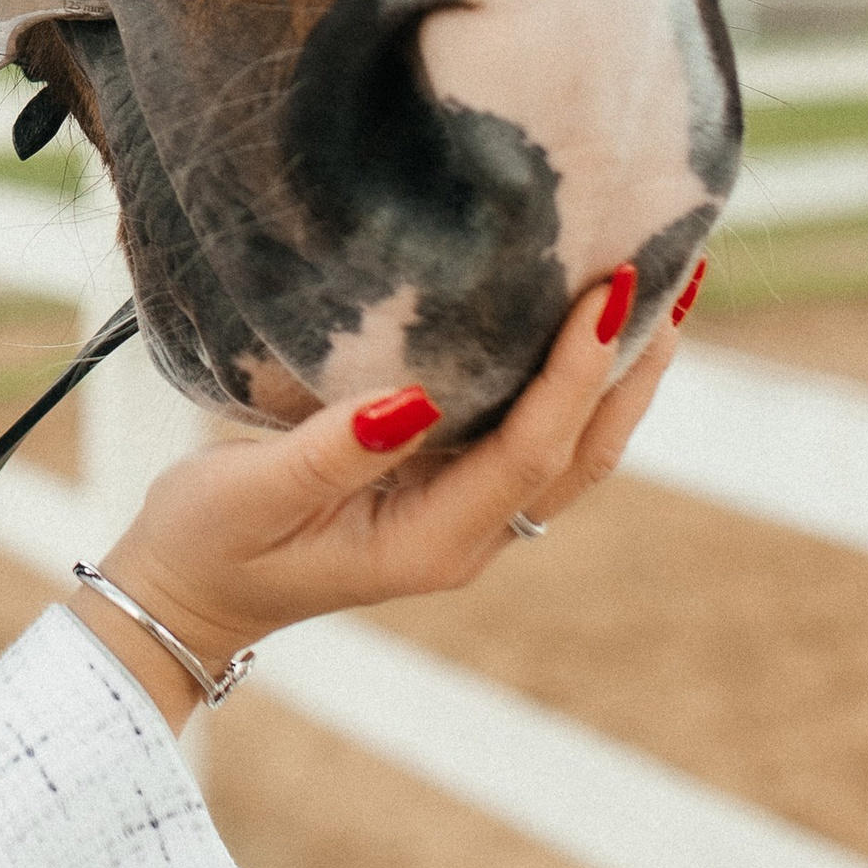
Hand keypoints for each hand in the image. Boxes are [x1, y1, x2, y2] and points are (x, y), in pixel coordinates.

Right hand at [73, 261, 687, 731]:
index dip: (576, 374)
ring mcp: (462, 514)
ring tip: (664, 286)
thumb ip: (331, 451)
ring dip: (619, 371)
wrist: (187, 597)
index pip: (531, 452)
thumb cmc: (207, 544)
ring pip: (570, 444)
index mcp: (431, 543)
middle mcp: (467, 533)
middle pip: (582, 451)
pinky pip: (532, 432)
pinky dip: (570, 377)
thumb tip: (415, 396)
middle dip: (634, 366)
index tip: (608, 291)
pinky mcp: (445, 488)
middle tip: (681, 271)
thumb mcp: (252, 496)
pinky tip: (581, 322)